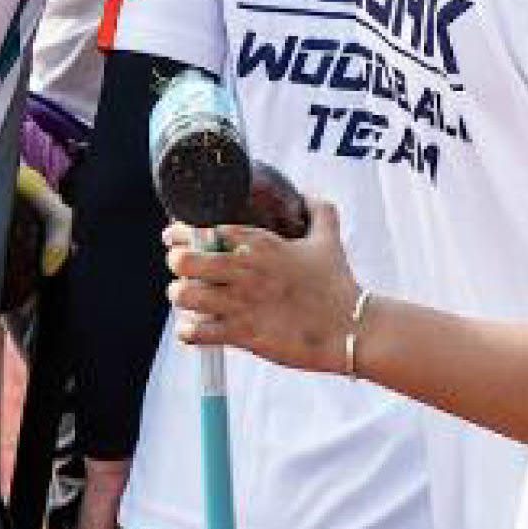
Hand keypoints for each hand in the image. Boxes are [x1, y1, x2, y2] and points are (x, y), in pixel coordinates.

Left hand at [164, 198, 358, 370]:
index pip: (207, 227)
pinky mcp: (242, 334)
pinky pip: (195, 332)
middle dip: (178, 262)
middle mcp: (246, 270)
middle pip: (184, 260)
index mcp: (262, 244)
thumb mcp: (330, 240)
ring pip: (184, 295)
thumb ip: (319, 211)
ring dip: (181, 296)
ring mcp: (241, 303)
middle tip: (183, 268)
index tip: (180, 237)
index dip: (185, 231)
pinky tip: (197, 327)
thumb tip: (309, 194)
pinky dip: (189, 331)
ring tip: (190, 298)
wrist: (350, 328)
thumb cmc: (338, 285)